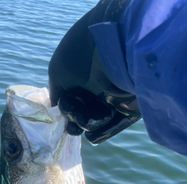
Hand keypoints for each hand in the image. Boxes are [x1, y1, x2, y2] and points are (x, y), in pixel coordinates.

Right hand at [48, 2, 140, 143]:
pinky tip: (93, 136)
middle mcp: (97, 85)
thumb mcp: (58, 70)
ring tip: (87, 122)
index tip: (64, 115)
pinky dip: (103, 132)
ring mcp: (114, 96)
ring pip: (97, 120)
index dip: (66, 110)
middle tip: (74, 125)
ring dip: (88, 125)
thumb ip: (56, 92)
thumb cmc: (82, 55)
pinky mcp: (129, 106)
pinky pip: (115, 124)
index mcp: (80, 75)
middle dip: (76, 120)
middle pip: (83, 112)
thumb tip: (56, 109)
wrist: (117, 45)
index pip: (70, 99)